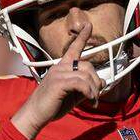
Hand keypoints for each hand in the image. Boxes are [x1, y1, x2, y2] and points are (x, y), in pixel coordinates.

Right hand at [10, 23, 101, 138]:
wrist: (35, 115)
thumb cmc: (53, 105)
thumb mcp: (73, 94)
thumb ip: (87, 87)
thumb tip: (103, 82)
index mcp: (62, 67)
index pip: (73, 49)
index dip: (82, 37)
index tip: (89, 25)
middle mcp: (60, 67)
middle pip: (88, 66)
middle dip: (97, 82)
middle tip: (96, 96)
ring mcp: (58, 74)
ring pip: (86, 75)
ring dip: (94, 91)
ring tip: (93, 101)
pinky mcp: (58, 83)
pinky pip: (81, 83)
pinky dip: (89, 93)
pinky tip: (90, 100)